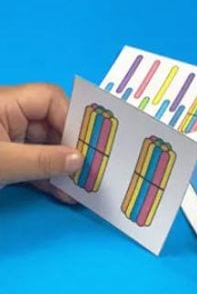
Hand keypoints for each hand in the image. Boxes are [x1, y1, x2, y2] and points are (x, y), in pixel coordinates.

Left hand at [0, 83, 81, 202]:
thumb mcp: (1, 163)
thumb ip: (42, 160)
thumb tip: (80, 160)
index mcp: (6, 102)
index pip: (51, 99)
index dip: (72, 119)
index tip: (87, 146)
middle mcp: (8, 114)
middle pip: (51, 123)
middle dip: (71, 147)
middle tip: (92, 170)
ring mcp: (5, 137)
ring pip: (44, 146)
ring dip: (62, 167)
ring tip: (80, 189)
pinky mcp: (2, 157)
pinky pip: (32, 161)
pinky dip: (46, 176)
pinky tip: (63, 194)